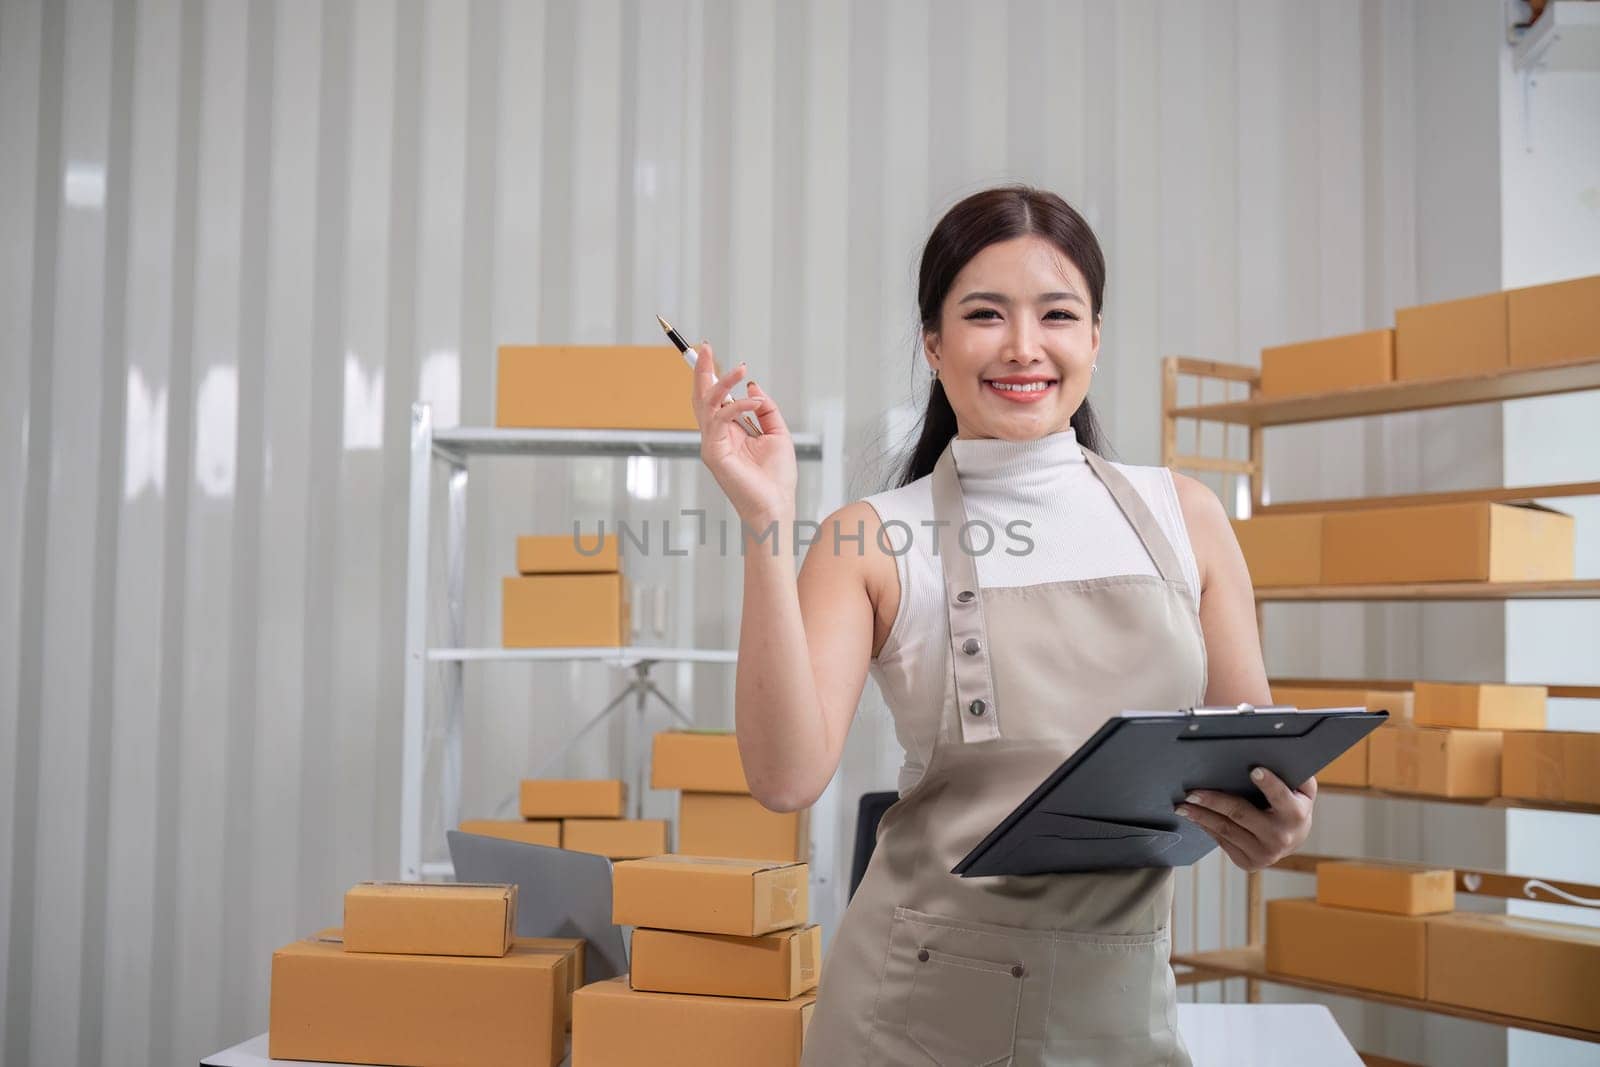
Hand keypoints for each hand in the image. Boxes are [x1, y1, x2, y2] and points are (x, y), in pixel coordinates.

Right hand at [692, 342, 797, 526]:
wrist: (775, 507)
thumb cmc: (776, 478)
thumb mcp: (777, 434)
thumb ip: (765, 409)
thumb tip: (752, 386)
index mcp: (729, 432)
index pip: (715, 398)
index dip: (711, 375)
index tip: (709, 352)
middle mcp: (716, 436)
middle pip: (701, 397)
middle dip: (702, 370)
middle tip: (705, 346)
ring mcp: (712, 444)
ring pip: (707, 403)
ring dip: (722, 381)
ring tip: (740, 368)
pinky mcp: (714, 452)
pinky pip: (720, 419)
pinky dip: (737, 406)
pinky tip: (754, 403)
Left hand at [1175, 768, 1315, 871]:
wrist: (1293, 839)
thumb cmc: (1292, 805)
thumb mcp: (1301, 789)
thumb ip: (1295, 774)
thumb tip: (1280, 753)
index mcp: (1295, 815)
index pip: (1280, 797)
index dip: (1269, 784)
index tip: (1254, 770)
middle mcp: (1280, 837)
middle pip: (1240, 813)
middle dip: (1213, 801)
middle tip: (1192, 792)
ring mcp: (1264, 853)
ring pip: (1225, 829)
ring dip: (1200, 816)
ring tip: (1183, 806)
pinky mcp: (1249, 862)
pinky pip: (1221, 841)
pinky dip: (1206, 827)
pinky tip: (1194, 817)